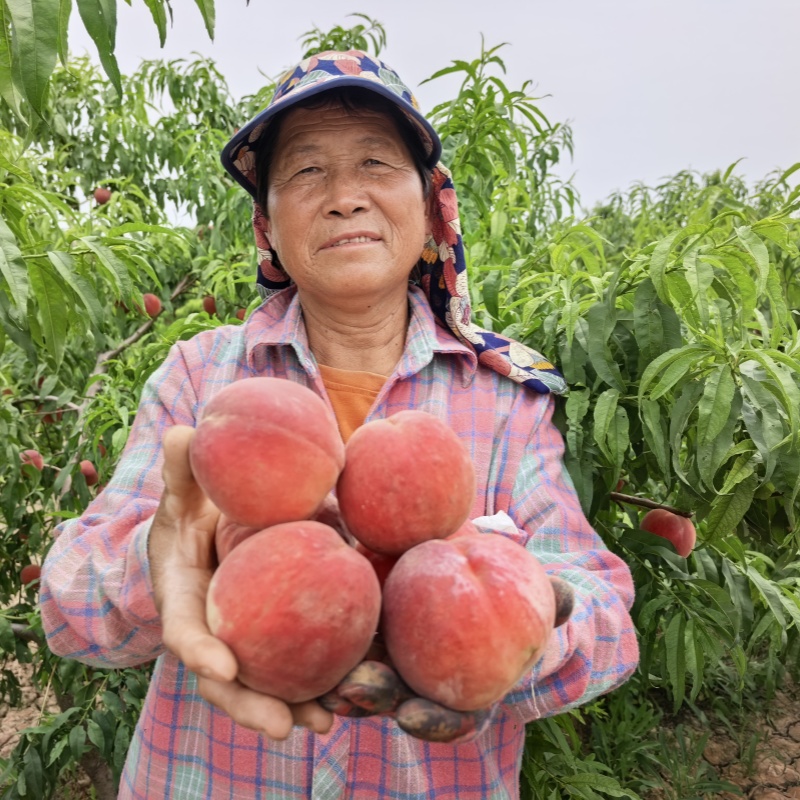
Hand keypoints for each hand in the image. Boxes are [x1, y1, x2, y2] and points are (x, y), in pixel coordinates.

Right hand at [148, 425, 332, 739]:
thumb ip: (183, 470)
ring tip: (328, 720)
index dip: (200, 652)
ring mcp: (244, 637)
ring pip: (264, 681)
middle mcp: (212, 628)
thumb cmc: (192, 510)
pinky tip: (355, 687)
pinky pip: (296, 659)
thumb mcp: (184, 490)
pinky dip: (321, 677)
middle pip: (225, 678)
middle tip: (286, 724)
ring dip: (294, 705)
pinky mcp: (274, 634)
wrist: (208, 530)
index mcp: (184, 597)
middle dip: (252, 704)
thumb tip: (184, 432)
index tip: (222, 668)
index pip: (185, 630)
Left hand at [318, 575, 575, 743]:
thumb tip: (567, 597)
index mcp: (462, 686)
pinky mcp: (370, 627)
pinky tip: (309, 630)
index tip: (412, 716)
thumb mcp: (532, 592)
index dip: (429, 720)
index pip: (447, 714)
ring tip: (317, 670)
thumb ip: (549, 597)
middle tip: (353, 689)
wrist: (476, 573)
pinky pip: (348, 637)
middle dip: (373, 698)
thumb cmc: (512, 594)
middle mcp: (423, 679)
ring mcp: (394, 657)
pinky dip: (329, 641)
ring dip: (339, 680)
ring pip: (363, 675)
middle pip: (394, 696)